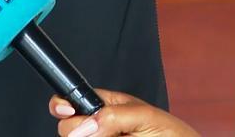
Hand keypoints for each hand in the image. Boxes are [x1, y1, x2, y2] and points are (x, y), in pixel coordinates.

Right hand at [49, 89, 199, 136]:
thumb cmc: (173, 136)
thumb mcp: (145, 117)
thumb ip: (114, 116)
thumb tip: (88, 124)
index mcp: (105, 106)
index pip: (72, 100)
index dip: (61, 104)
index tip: (65, 111)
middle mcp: (98, 126)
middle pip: (67, 127)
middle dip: (76, 130)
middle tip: (102, 135)